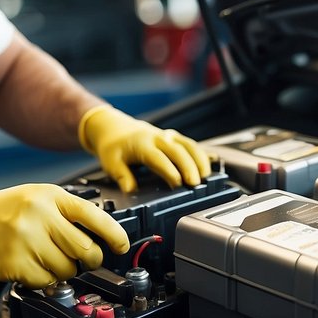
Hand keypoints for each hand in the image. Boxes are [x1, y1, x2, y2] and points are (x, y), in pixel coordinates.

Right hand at [0, 184, 128, 287]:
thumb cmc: (4, 211)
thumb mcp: (37, 197)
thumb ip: (67, 212)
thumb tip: (101, 235)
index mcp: (50, 197)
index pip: (93, 216)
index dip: (114, 234)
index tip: (121, 246)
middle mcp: (40, 217)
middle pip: (86, 249)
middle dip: (91, 259)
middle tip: (85, 259)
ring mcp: (27, 241)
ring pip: (68, 269)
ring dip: (66, 270)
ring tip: (50, 258)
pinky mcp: (16, 264)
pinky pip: (48, 281)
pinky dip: (47, 279)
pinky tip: (34, 266)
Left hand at [79, 105, 210, 192]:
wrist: (114, 127)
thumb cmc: (113, 146)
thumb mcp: (110, 162)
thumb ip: (121, 176)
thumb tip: (130, 190)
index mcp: (142, 144)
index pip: (159, 158)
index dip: (169, 171)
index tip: (177, 184)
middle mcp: (158, 137)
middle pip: (178, 150)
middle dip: (189, 167)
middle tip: (195, 184)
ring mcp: (168, 135)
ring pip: (188, 145)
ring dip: (199, 160)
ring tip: (205, 178)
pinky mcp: (174, 137)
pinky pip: (190, 144)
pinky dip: (201, 155)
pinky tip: (207, 168)